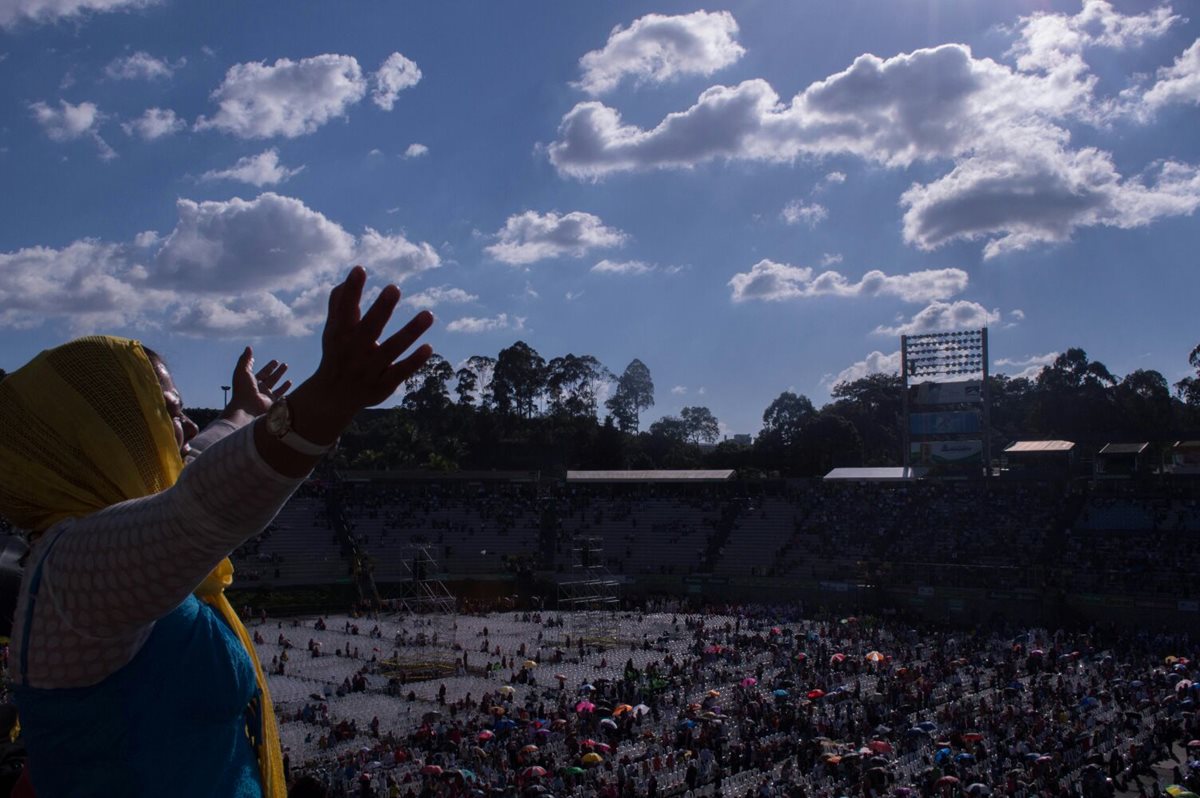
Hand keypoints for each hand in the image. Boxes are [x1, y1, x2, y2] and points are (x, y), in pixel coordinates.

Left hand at [224, 347, 291, 419]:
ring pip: (275, 383)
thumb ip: (245, 359)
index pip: (261, 372)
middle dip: (274, 369)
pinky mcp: (272, 401)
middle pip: (269, 376)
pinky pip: (280, 393)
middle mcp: (259, 388)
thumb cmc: (243, 389)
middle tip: (281, 363)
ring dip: (280, 375)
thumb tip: (249, 347)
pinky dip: (285, 387)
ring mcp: (266, 394)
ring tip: (286, 366)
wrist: (247, 407)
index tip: (274, 361)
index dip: (267, 367)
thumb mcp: (242, 370)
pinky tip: (290, 381)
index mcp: (251, 381)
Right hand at [300, 266, 434, 431]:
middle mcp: (354, 351)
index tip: (359, 269)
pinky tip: (428, 347)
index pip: (344, 309)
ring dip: (410, 332)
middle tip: (394, 288)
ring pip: (392, 349)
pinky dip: (414, 361)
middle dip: (381, 309)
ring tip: (429, 314)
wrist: (331, 398)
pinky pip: (400, 371)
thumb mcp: (333, 331)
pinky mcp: (382, 385)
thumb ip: (338, 306)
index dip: (351, 290)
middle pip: (369, 328)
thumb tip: (347, 281)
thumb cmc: (337, 355)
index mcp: (340, 334)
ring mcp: (369, 369)